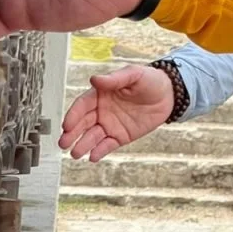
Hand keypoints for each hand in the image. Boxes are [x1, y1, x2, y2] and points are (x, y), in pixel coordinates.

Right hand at [59, 65, 174, 161]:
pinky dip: (99, 151)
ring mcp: (110, 124)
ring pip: (92, 136)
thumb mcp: (134, 74)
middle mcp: (102, 110)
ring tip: (76, 153)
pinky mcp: (120, 136)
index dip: (73, 114)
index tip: (67, 124)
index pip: (83, 105)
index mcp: (101, 93)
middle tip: (63, 143)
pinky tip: (93, 157)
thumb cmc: (149, 80)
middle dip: (72, 133)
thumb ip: (114, 79)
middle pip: (83, 123)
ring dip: (83, 145)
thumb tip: (95, 79)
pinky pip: (107, 145)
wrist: (169, 95)